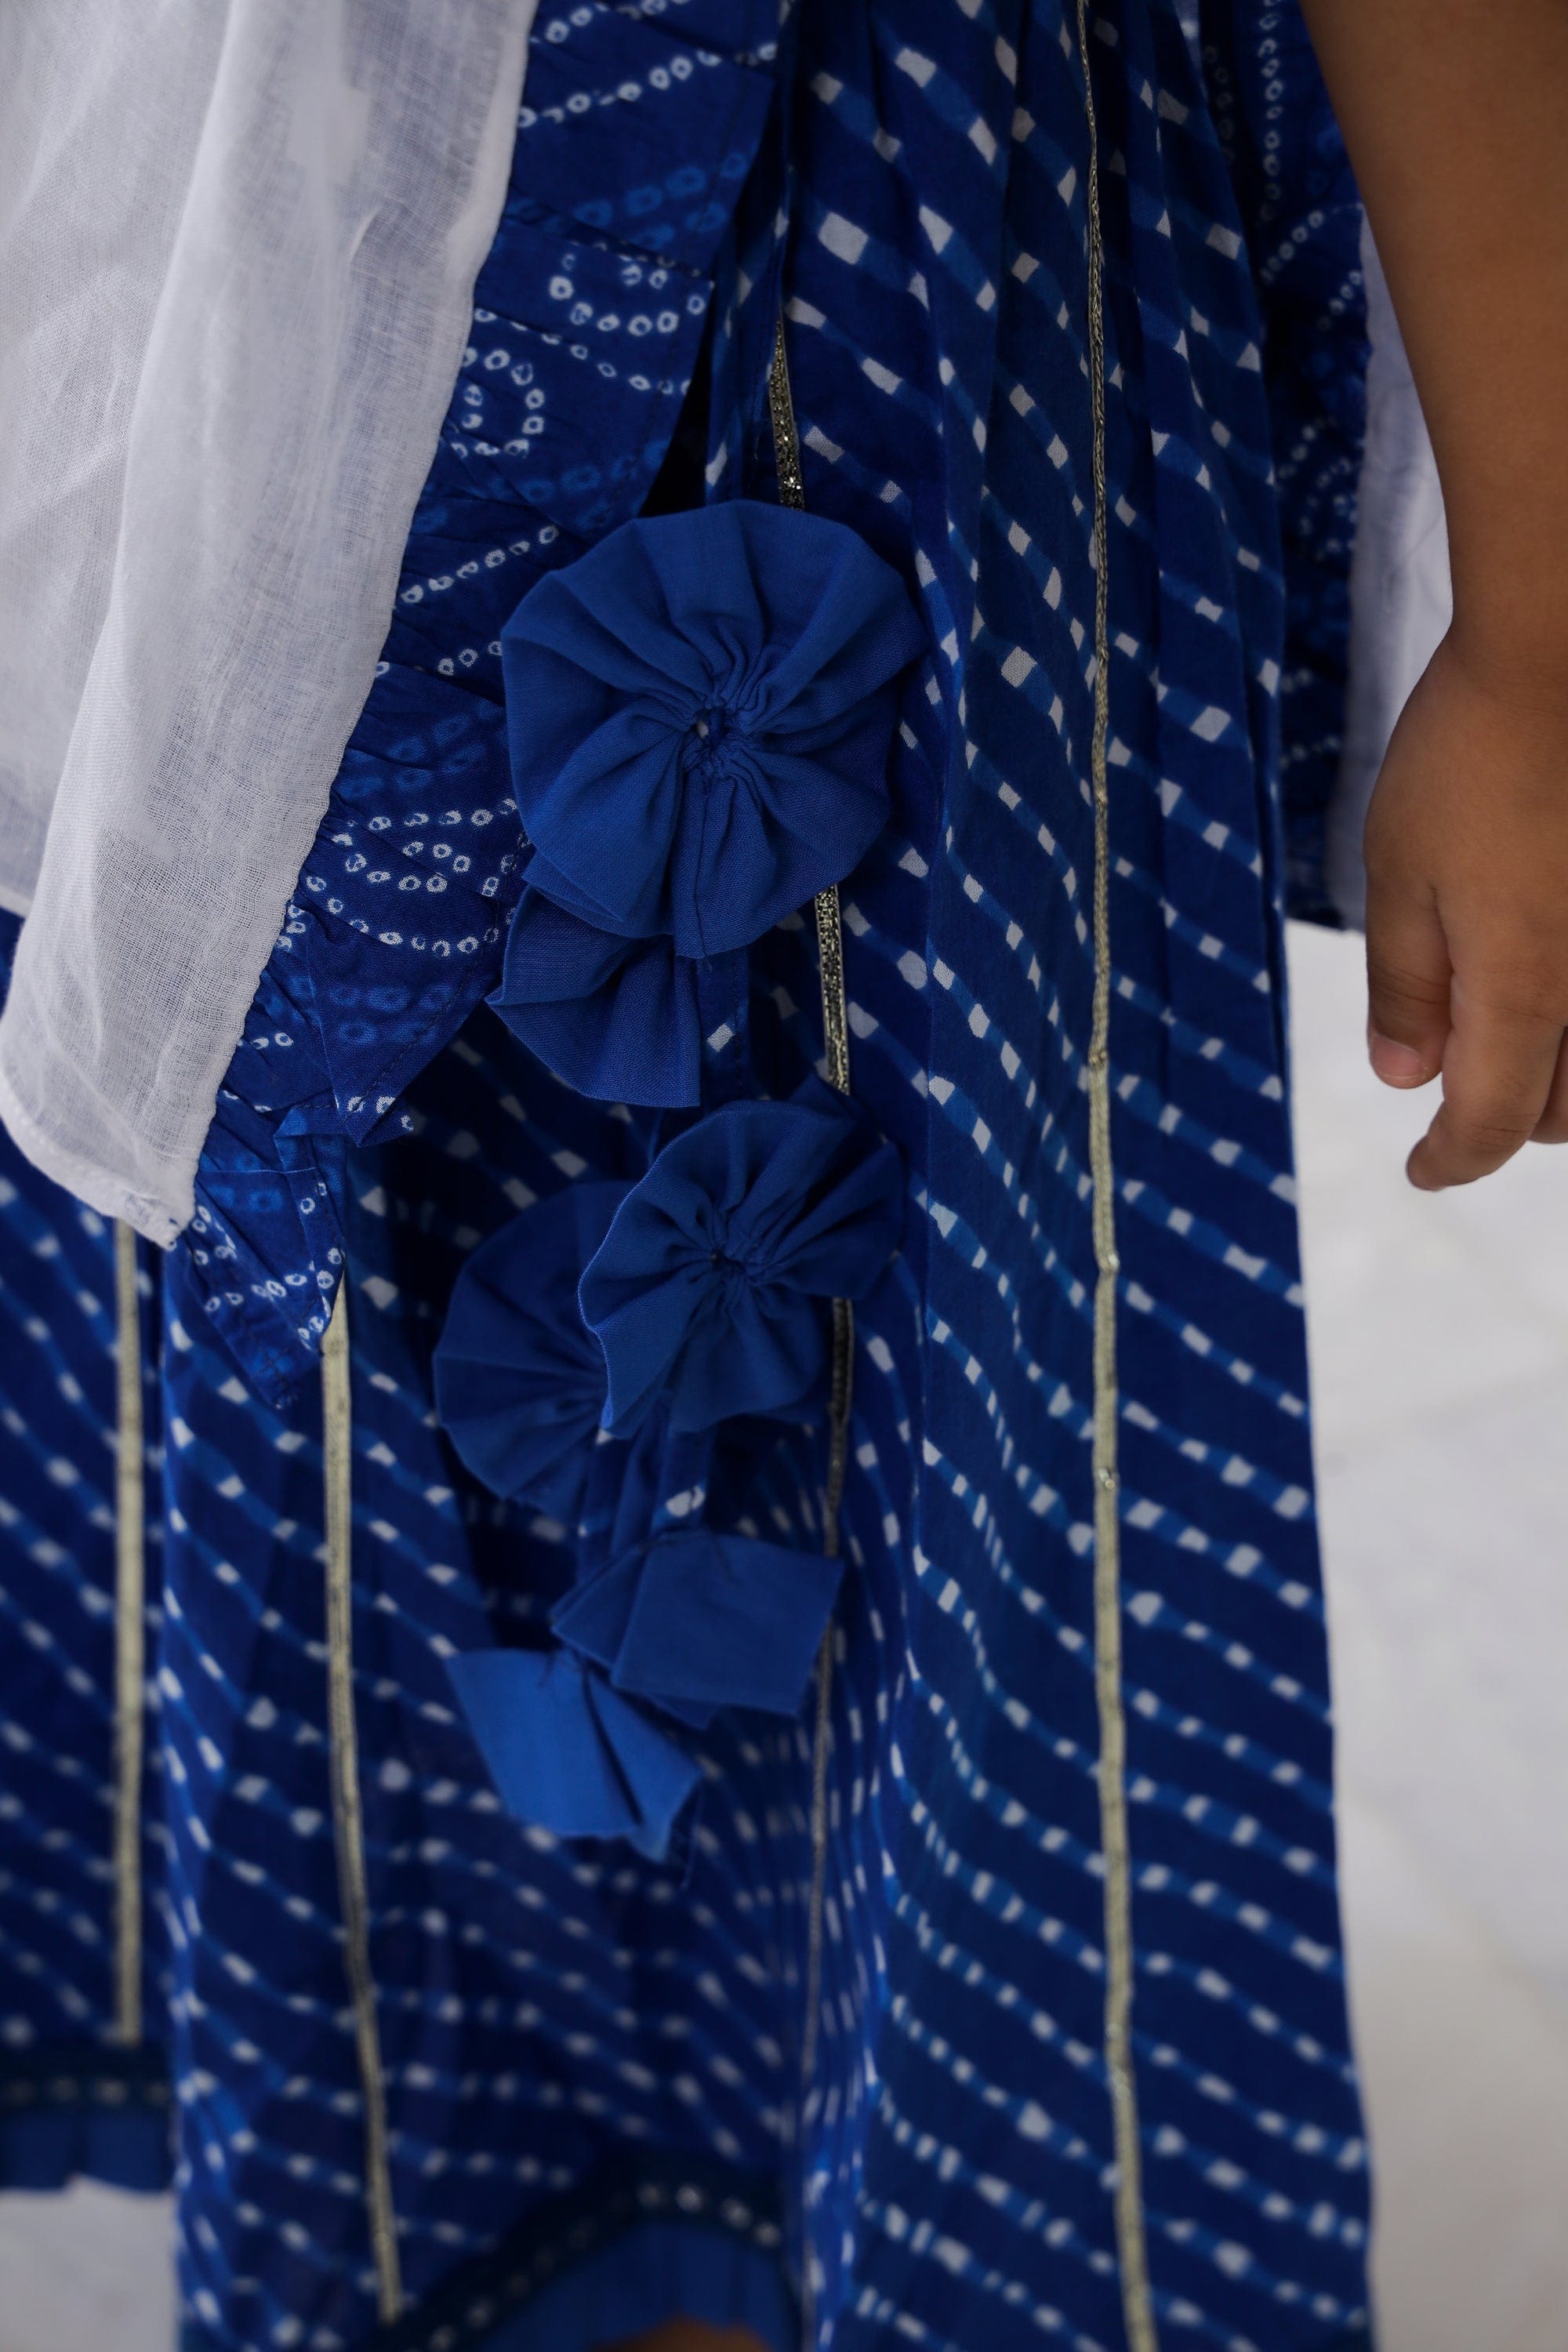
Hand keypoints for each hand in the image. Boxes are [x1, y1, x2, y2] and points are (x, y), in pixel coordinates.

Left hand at [1362, 630, 1567, 1187]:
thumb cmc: (1471, 753)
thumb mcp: (1400, 872)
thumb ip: (1408, 985)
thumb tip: (1405, 1078)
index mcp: (1524, 990)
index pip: (1487, 1124)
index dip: (1448, 1162)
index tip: (1419, 1171)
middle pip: (1563, 1112)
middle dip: (1503, 1119)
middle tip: (1452, 1095)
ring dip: (1562, 1078)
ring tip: (1509, 1042)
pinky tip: (1551, 977)